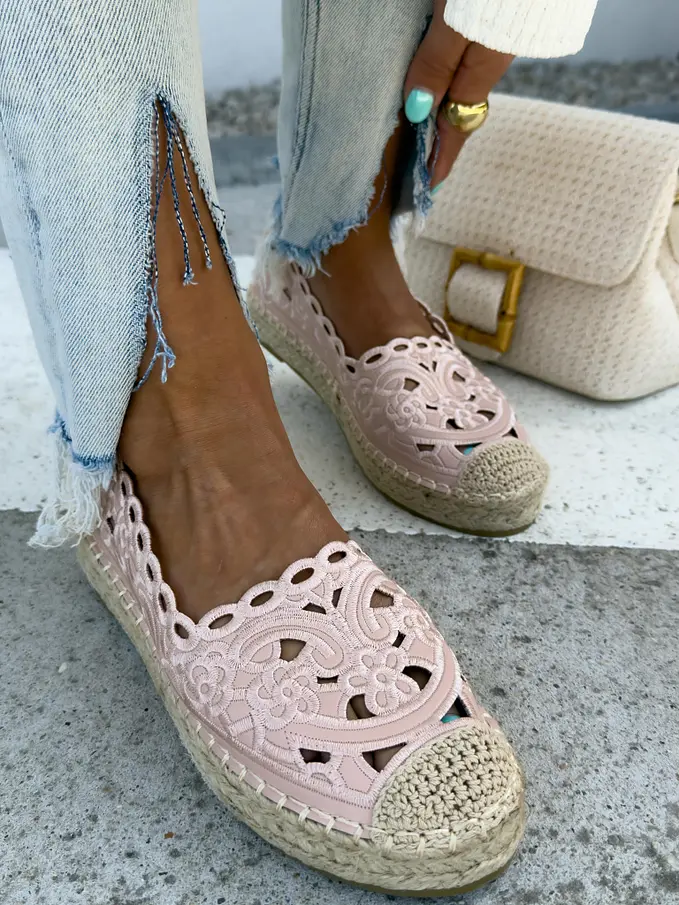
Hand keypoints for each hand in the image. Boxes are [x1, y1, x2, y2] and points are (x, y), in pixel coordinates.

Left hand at [404, 0, 513, 188]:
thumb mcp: (455, 20)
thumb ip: (436, 63)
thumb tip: (417, 111)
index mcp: (484, 67)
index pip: (458, 125)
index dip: (442, 157)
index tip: (430, 186)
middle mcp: (493, 58)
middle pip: (464, 107)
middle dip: (444, 138)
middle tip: (425, 163)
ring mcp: (499, 40)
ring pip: (468, 82)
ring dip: (449, 106)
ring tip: (430, 127)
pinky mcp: (500, 18)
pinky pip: (472, 59)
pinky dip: (457, 78)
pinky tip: (445, 78)